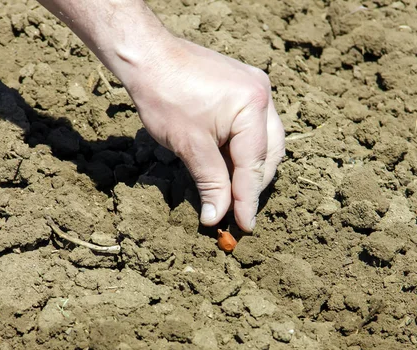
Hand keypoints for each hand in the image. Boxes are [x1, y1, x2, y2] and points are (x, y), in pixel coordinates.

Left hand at [125, 37, 284, 231]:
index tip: (244, 226)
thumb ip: (210, 183)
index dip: (247, 199)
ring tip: (232, 194)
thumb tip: (217, 218)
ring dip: (250, 169)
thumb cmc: (164, 95)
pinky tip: (228, 167)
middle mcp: (263, 95)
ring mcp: (256, 89)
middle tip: (238, 212)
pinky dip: (242, 151)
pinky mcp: (244, 89)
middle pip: (269, 154)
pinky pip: (253, 128)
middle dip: (253, 185)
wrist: (147, 56)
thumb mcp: (189, 146)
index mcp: (253, 106)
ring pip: (264, 142)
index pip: (255, 164)